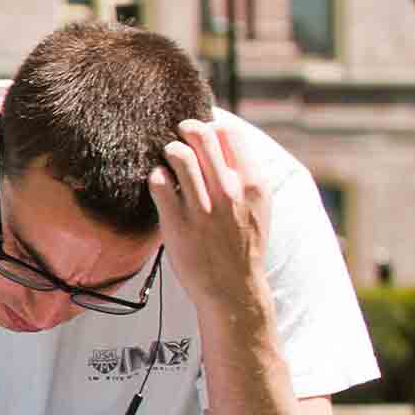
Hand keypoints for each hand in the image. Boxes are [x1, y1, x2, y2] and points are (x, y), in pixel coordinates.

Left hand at [148, 118, 272, 317]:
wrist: (233, 288)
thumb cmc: (243, 243)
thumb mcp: (259, 205)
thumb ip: (245, 173)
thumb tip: (225, 138)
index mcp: (252, 184)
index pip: (230, 132)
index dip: (212, 126)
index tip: (203, 136)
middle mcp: (229, 192)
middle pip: (202, 135)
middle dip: (185, 129)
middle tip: (179, 136)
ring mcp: (202, 208)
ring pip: (178, 155)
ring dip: (169, 151)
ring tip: (169, 162)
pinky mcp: (177, 224)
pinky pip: (158, 182)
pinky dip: (155, 176)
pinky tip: (160, 184)